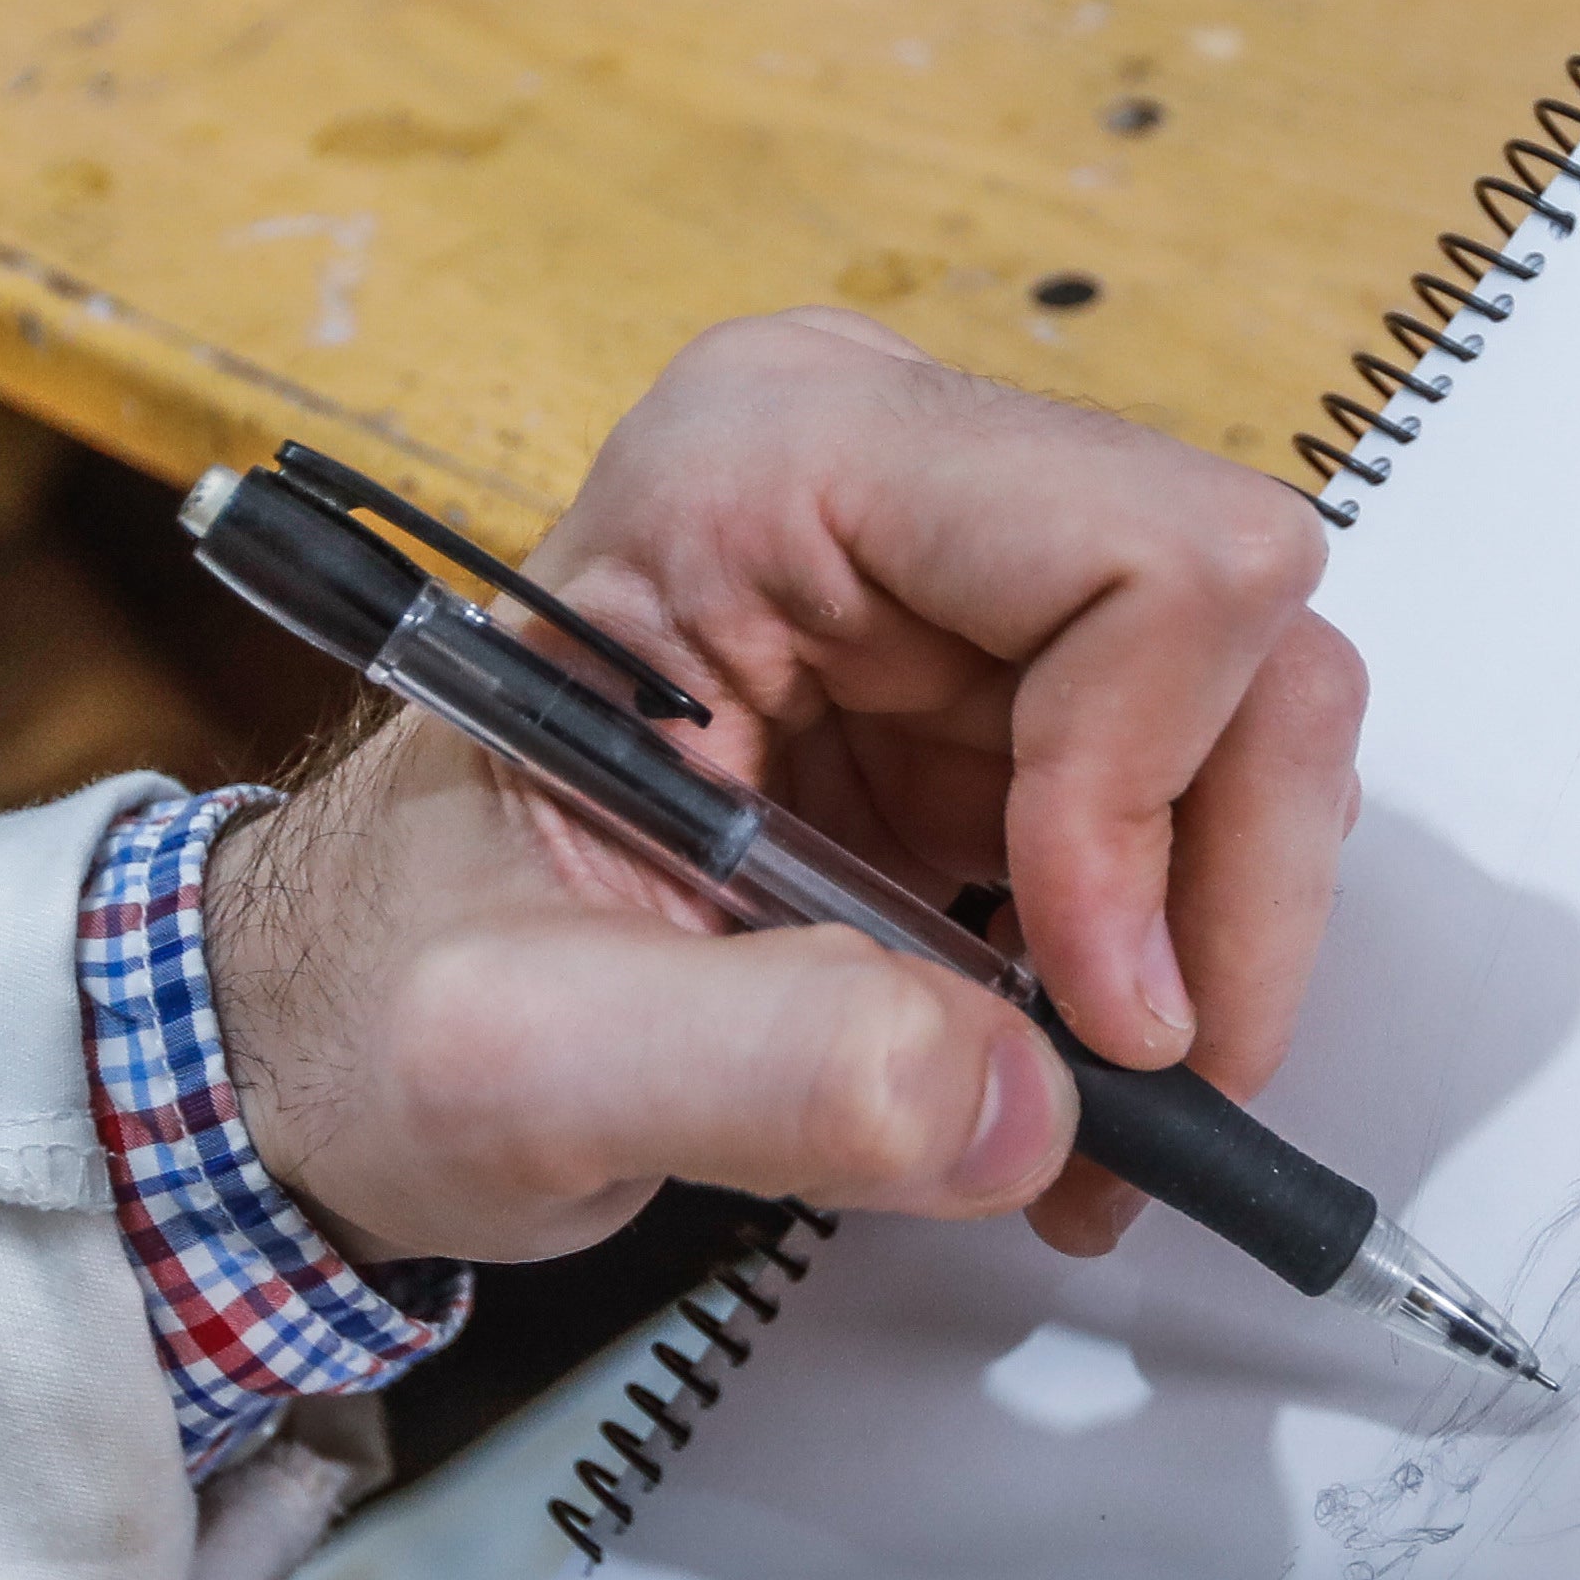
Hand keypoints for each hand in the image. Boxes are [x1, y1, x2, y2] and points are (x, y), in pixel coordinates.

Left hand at [202, 312, 1364, 1271]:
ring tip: (1089, 1118)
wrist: (327, 1031)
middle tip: (1135, 1085)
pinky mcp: (990, 710)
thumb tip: (1017, 1100)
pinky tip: (1060, 1084)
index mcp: (763, 460)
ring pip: (1252, 723)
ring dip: (1208, 947)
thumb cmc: (371, 990)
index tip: (1089, 1005)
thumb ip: (755, 1069)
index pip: (1138, 549)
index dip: (1152, 792)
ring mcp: (953, 590)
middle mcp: (887, 477)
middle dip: (1219, 881)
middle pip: (1239, 630)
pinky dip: (1170, 971)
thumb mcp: (507, 1054)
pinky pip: (1187, 811)